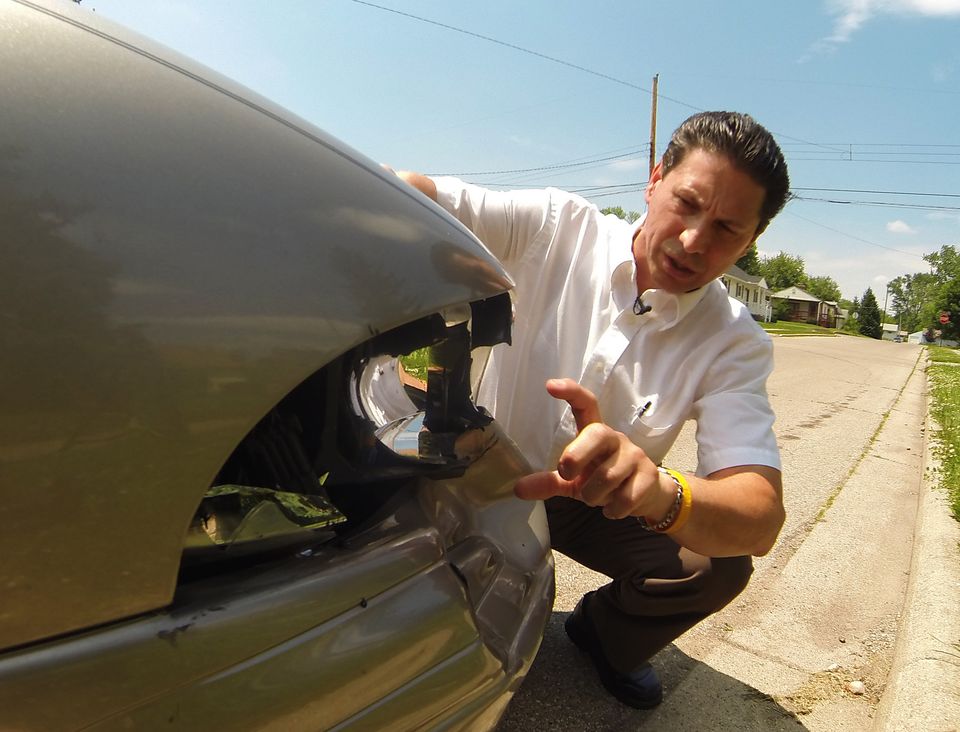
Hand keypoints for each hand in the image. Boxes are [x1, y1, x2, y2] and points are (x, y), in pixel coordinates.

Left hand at [514, 378, 671, 519]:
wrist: (647, 495)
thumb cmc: (603, 481)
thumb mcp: (574, 481)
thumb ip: (549, 482)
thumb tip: (517, 489)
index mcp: (594, 433)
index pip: (586, 404)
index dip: (570, 392)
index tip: (550, 385)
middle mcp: (616, 438)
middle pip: (597, 434)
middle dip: (577, 455)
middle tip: (566, 473)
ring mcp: (635, 455)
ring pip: (608, 476)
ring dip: (594, 496)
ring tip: (596, 498)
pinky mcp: (650, 476)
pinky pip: (625, 498)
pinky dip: (612, 510)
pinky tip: (613, 509)